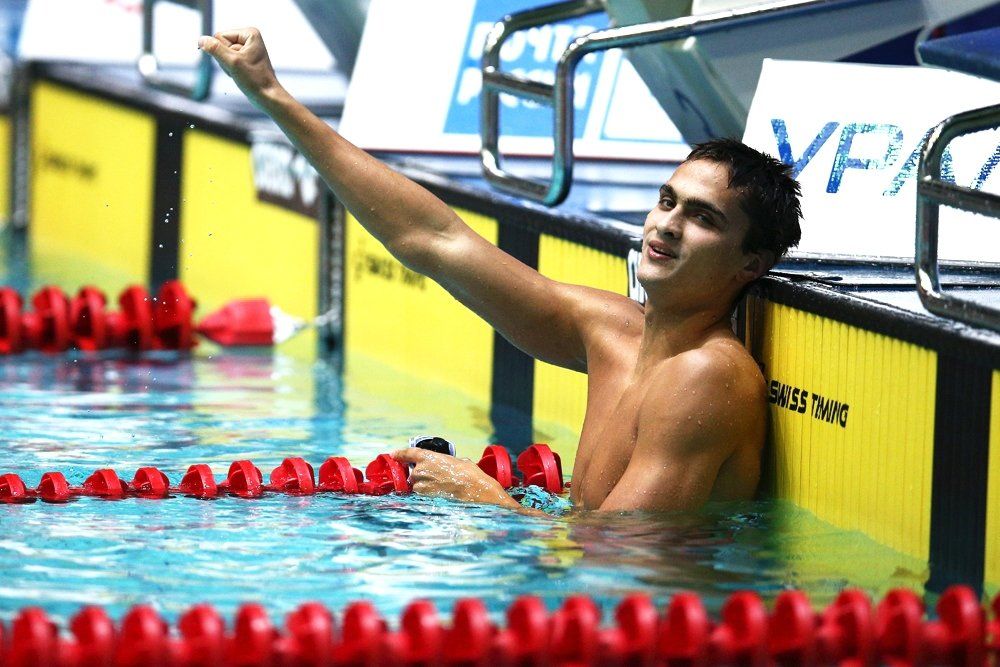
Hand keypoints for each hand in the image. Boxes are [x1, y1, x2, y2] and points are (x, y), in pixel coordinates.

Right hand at [198, 28, 280, 103]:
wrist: (268, 97)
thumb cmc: (255, 80)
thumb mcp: (232, 62)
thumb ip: (215, 49)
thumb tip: (201, 39)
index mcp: (249, 33)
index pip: (219, 36)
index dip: (223, 52)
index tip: (238, 63)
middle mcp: (249, 38)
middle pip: (220, 44)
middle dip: (225, 59)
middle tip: (239, 69)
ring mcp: (246, 48)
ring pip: (222, 53)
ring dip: (227, 66)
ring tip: (241, 73)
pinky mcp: (244, 58)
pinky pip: (227, 60)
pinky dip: (230, 69)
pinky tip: (240, 75)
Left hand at [392, 448, 515, 506]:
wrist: (474, 490)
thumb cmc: (469, 474)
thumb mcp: (457, 461)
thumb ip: (445, 462)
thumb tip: (446, 466)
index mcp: (428, 457)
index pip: (407, 453)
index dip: (400, 454)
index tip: (394, 455)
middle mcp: (421, 471)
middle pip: (414, 473)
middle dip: (421, 476)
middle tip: (437, 478)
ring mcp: (421, 486)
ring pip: (417, 486)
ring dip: (424, 486)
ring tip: (442, 488)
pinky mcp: (425, 499)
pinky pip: (422, 496)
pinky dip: (428, 495)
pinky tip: (441, 495)